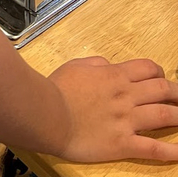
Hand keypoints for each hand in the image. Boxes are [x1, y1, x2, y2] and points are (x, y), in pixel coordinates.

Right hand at [49, 56, 177, 162]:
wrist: (49, 115)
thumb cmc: (58, 89)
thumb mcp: (76, 65)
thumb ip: (97, 63)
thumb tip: (109, 65)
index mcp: (115, 75)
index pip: (148, 69)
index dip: (159, 73)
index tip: (161, 79)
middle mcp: (126, 96)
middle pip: (162, 89)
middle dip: (177, 93)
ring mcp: (127, 120)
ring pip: (164, 115)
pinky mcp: (123, 144)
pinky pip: (153, 148)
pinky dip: (171, 151)